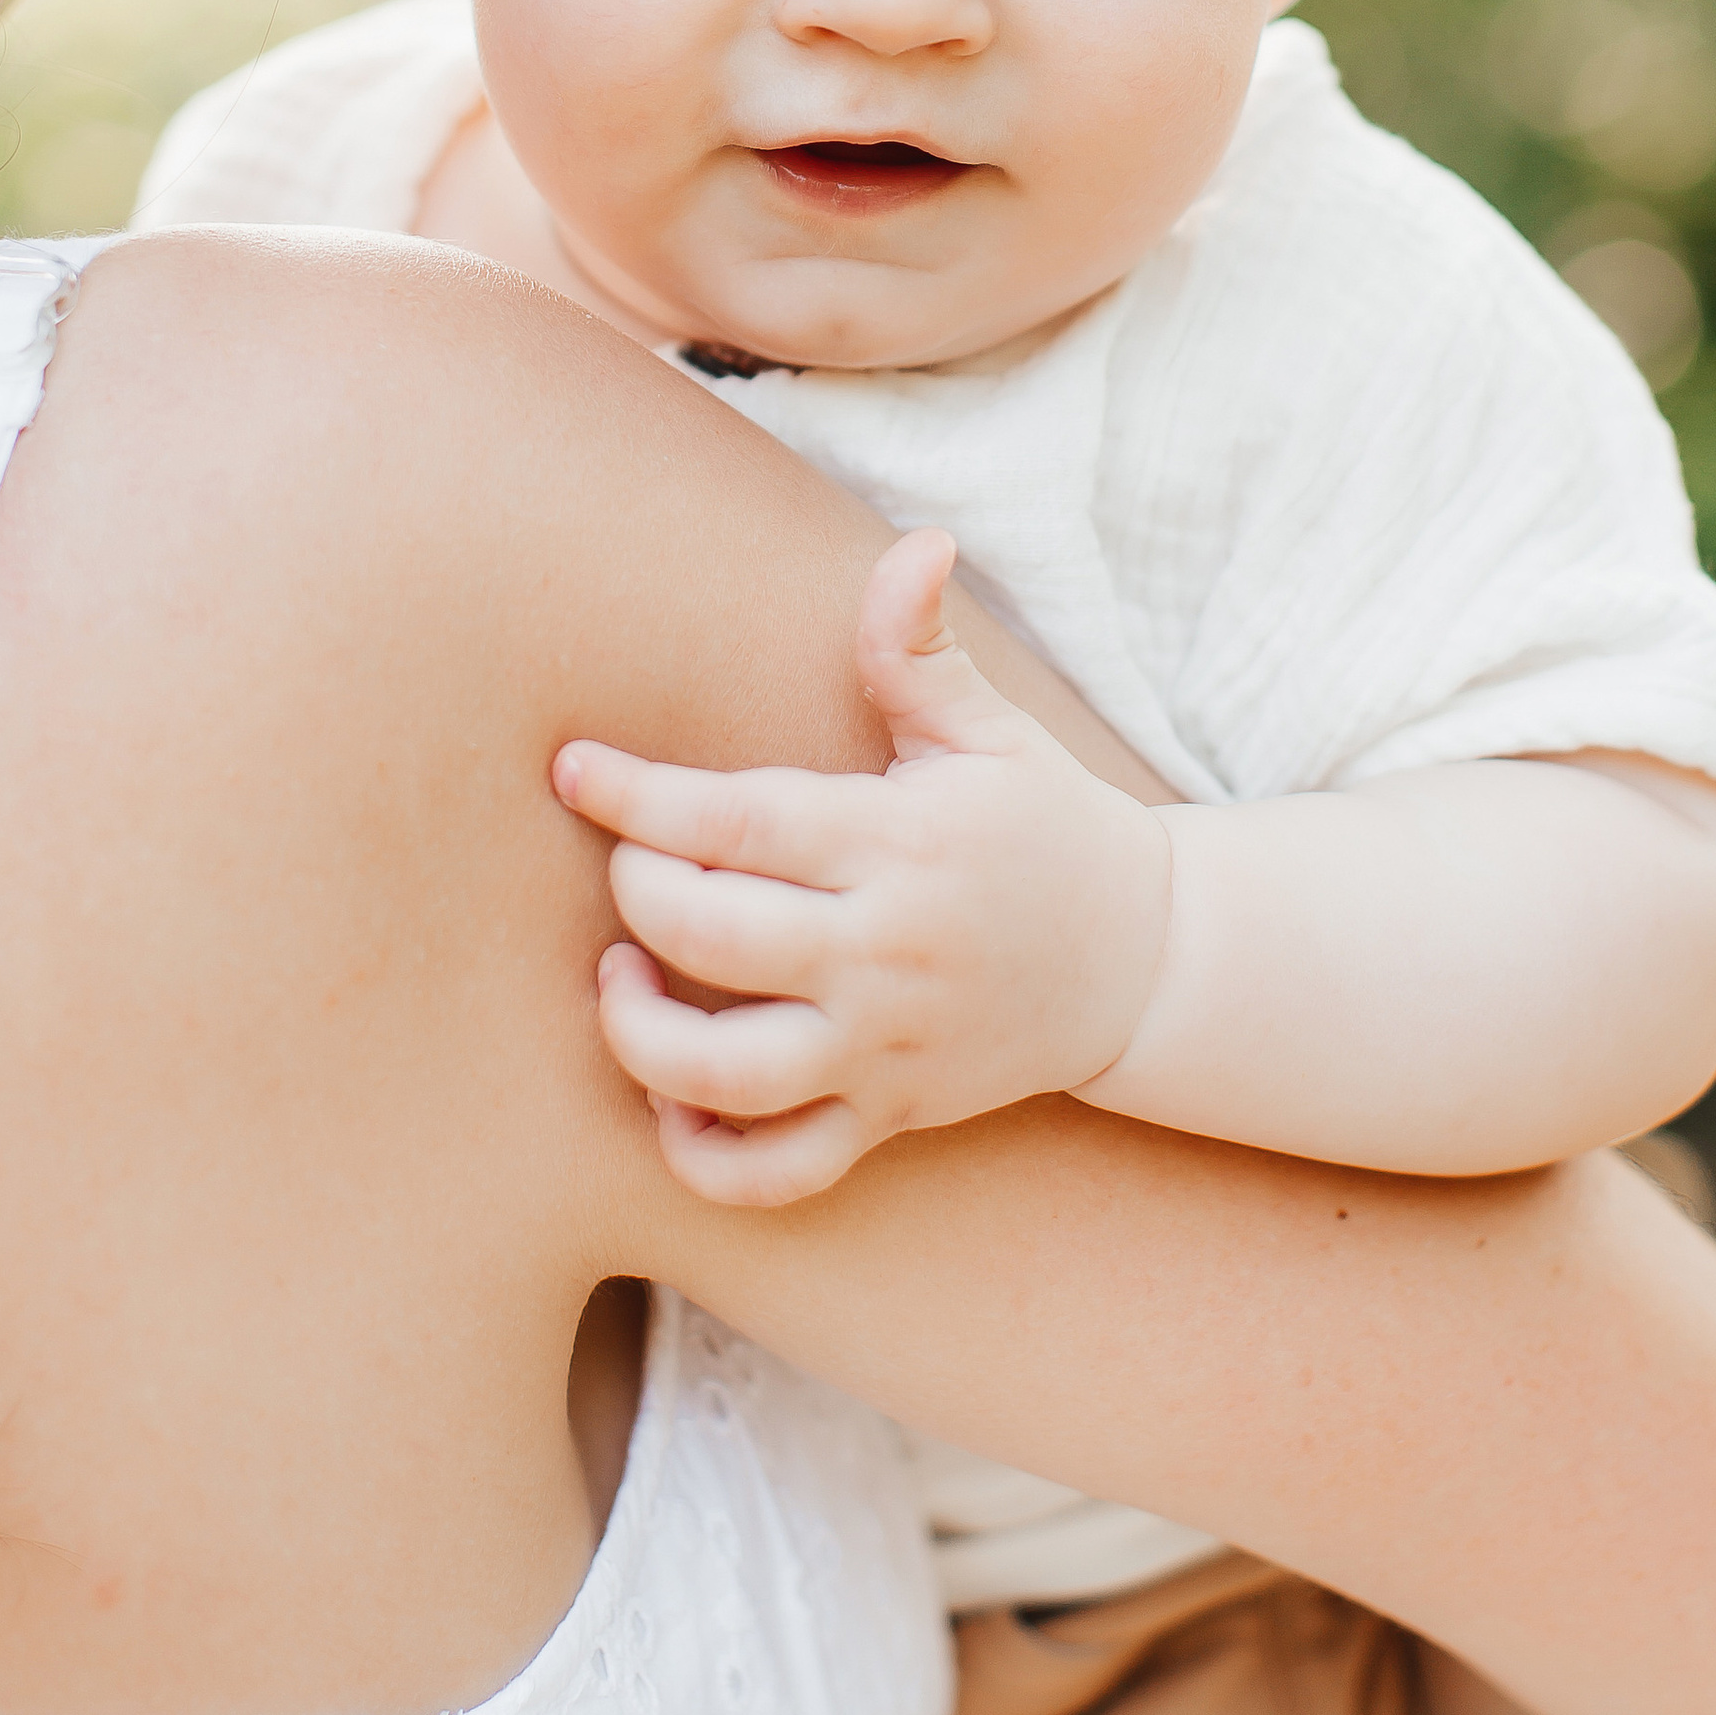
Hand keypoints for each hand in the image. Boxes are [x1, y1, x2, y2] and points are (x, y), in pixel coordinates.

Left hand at [552, 530, 1172, 1204]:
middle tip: (624, 867)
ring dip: (641, 1035)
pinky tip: (669, 1096)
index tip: (571, 769)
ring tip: (623, 981)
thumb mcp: (987, 729)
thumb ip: (917, 647)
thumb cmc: (1043, 825)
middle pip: (708, 937)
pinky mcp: (888, 1118)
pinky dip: (702, 1154)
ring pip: (725, 1073)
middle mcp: (883, 952)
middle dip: (635, 897)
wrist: (1144, 961)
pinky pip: (774, 1172)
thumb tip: (918, 543)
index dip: (634, 796)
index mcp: (895, 841)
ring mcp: (884, 1049)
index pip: (733, 821)